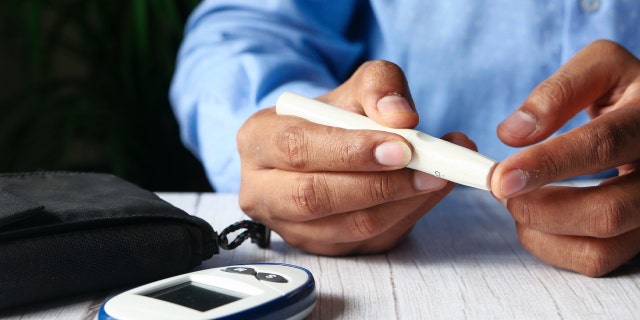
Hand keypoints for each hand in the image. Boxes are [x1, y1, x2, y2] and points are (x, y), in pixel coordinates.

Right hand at [237, 61, 474, 254]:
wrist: (326, 147)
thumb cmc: (334, 116)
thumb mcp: (355, 86)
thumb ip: (378, 86)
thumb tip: (400, 116)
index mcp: (258, 140)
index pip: (298, 148)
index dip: (350, 150)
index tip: (401, 147)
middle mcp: (262, 190)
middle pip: (314, 197)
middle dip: (378, 185)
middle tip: (430, 168)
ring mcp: (290, 226)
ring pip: (346, 226)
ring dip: (402, 203)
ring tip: (441, 175)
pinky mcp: (322, 248)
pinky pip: (368, 240)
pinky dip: (407, 216)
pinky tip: (430, 191)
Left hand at [492, 40, 639, 276]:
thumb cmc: (626, 91)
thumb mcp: (600, 67)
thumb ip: (558, 92)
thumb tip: (513, 133)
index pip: (602, 146)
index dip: (547, 164)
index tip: (501, 177)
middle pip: (607, 211)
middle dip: (539, 208)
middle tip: (502, 189)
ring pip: (601, 247)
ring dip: (541, 229)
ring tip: (516, 201)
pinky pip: (597, 260)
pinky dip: (552, 247)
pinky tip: (536, 219)